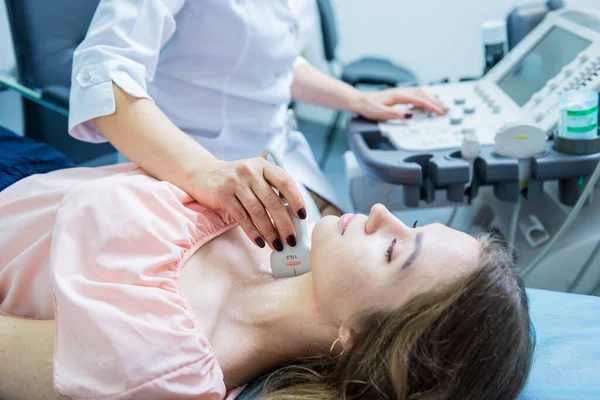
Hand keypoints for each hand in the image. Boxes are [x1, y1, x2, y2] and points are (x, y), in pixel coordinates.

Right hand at [189, 157, 306, 250]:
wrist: (203, 174)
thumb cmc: (236, 180)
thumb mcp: (255, 176)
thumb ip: (271, 190)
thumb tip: (292, 216)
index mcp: (263, 166)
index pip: (285, 181)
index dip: (297, 199)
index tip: (303, 217)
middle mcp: (250, 171)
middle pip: (272, 200)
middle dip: (284, 223)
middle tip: (291, 239)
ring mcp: (235, 182)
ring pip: (257, 211)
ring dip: (270, 231)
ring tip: (277, 245)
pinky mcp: (223, 195)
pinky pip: (241, 217)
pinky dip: (252, 232)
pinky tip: (260, 242)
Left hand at [351, 87, 446, 120]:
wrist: (359, 101)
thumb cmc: (368, 107)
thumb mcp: (381, 113)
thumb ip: (396, 115)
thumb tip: (410, 116)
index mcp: (399, 96)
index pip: (420, 100)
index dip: (432, 106)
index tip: (440, 112)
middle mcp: (401, 92)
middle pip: (423, 95)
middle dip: (436, 102)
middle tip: (445, 110)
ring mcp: (400, 93)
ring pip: (420, 93)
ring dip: (431, 99)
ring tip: (439, 106)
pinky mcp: (398, 95)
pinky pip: (416, 94)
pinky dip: (424, 98)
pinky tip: (426, 102)